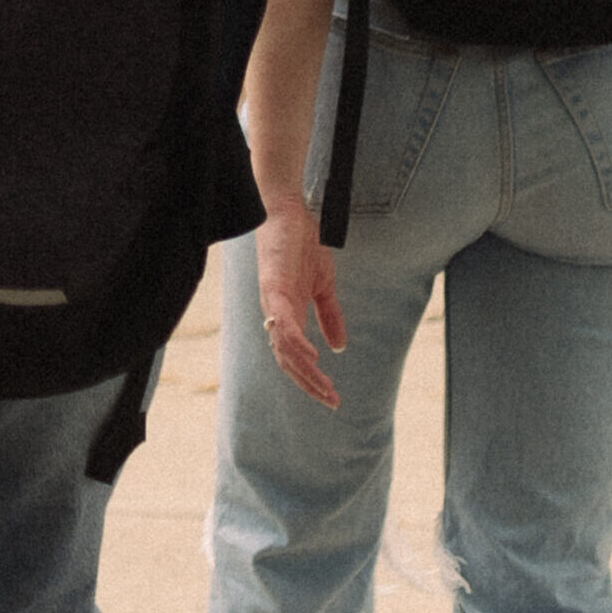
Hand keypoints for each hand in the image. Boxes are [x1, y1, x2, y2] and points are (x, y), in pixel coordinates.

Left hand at [254, 191, 345, 408]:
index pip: (295, 357)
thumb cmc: (302, 246)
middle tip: (331, 400)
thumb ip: (329, 317)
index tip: (331, 397)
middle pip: (287, 360)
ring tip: (324, 387)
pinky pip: (282, 321)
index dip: (311, 379)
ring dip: (305, 370)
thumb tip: (338, 347)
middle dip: (309, 383)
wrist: (290, 212)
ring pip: (284, 347)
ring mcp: (273, 301)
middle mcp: (276, 313)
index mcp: (287, 314)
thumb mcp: (323, 286)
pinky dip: (295, 341)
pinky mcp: (274, 286)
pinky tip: (311, 356)